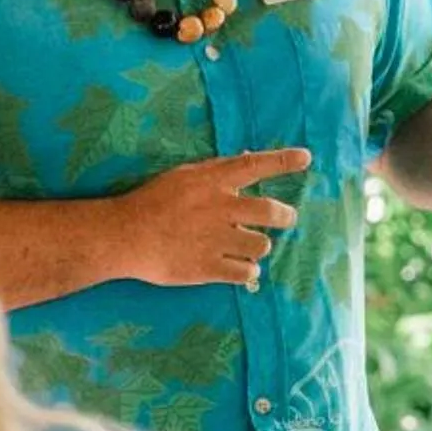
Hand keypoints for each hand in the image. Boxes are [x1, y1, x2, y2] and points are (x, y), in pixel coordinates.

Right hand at [120, 147, 309, 288]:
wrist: (125, 236)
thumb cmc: (152, 202)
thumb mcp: (183, 177)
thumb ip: (215, 173)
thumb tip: (248, 160)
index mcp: (212, 181)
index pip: (255, 165)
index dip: (283, 161)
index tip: (306, 158)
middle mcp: (220, 208)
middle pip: (271, 212)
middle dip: (285, 216)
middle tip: (286, 218)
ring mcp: (216, 239)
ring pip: (262, 245)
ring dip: (257, 246)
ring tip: (244, 247)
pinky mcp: (209, 267)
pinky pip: (247, 272)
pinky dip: (247, 271)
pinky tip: (239, 268)